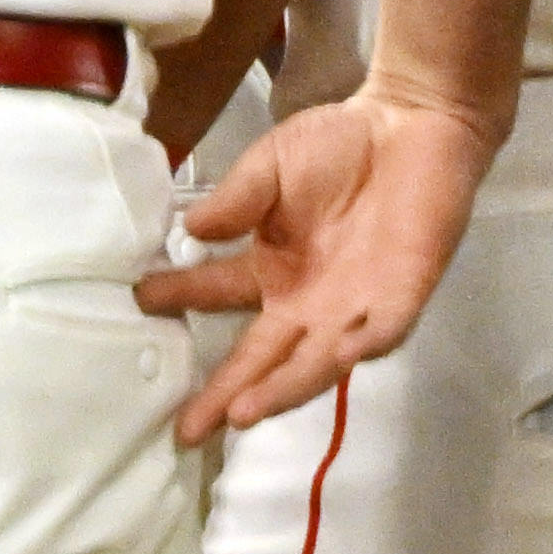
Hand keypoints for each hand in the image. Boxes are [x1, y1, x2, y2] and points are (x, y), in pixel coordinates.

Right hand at [133, 85, 498, 441]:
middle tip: (186, 430)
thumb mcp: (270, 166)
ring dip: (282, 389)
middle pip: (263, 358)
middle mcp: (308, 301)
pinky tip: (334, 357)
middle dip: (226, 394)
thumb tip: (190, 231)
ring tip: (242, 413)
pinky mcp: (402, 298)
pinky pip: (379, 332)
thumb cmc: (340, 145)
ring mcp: (354, 307)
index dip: (180, 299)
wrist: (412, 123)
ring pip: (315, 363)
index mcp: (272, 269)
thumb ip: (236, 200)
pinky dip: (358, 347)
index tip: (140, 300)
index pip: (217, 296)